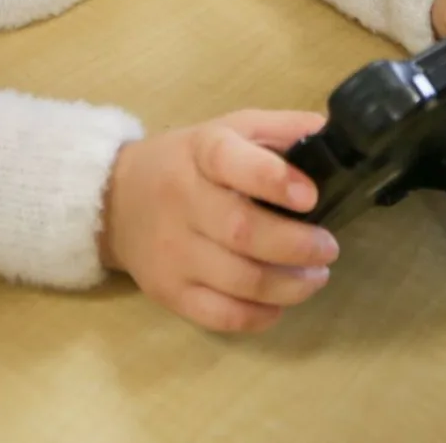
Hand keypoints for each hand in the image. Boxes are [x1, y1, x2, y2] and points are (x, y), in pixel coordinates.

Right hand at [99, 110, 338, 333]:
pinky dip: (259, 316)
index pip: (229, 160)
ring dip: (289, 285)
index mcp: (201, 151)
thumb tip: (328, 133)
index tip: (310, 195)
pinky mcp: (168, 291)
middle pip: (241, 231)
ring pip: (237, 280)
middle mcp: (182, 200)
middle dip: (296, 245)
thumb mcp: (229, 129)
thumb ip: (279, 129)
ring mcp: (172, 251)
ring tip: (316, 276)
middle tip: (328, 247)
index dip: (273, 179)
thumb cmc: (188, 161)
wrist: (117, 199)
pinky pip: (220, 315)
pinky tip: (280, 303)